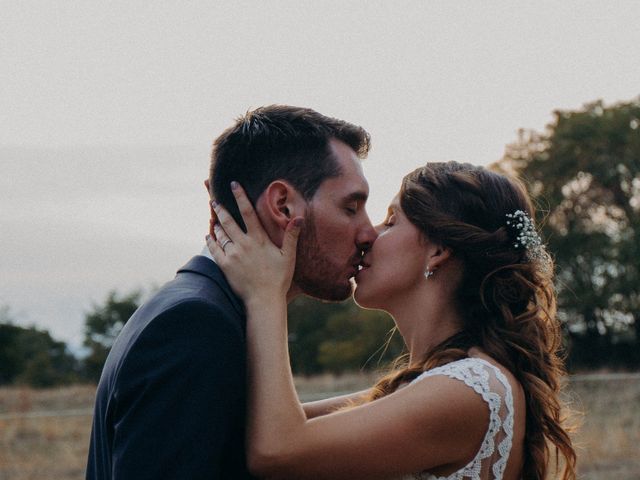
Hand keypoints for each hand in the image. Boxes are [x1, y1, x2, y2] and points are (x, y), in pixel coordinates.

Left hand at [206, 182, 303, 303]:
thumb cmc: (278, 278)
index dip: (240, 197)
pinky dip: (211, 239)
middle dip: (221, 208)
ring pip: (221, 234)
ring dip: (216, 224)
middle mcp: (244, 244)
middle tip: (213, 200)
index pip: (248, 212)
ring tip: (213, 217)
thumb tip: (299, 218)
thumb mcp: (288, 256)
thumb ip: (292, 236)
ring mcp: (233, 255)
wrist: (263, 299)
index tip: (233, 184)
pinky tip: (210, 234)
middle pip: (229, 221)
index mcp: (259, 239)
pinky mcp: (225, 265)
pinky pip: (215, 248)